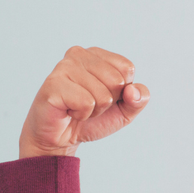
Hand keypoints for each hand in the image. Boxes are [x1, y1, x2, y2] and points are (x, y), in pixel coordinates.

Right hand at [18, 46, 149, 158]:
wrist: (62, 137)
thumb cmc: (92, 119)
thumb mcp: (125, 110)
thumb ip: (139, 99)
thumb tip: (133, 91)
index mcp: (98, 55)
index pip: (127, 68)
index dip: (122, 91)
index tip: (104, 95)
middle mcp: (79, 54)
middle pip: (117, 81)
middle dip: (108, 101)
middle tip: (89, 104)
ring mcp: (64, 67)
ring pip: (102, 94)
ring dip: (94, 110)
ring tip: (77, 107)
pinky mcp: (54, 83)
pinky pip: (86, 103)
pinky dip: (82, 114)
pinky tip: (69, 111)